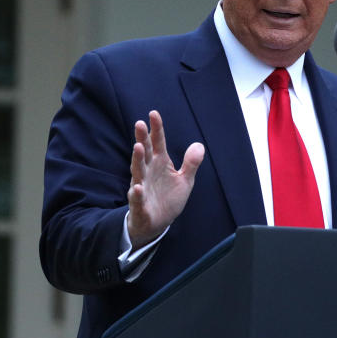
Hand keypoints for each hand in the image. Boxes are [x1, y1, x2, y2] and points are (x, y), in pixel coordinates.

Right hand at [127, 110, 204, 249]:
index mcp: (160, 163)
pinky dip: (136, 194)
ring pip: (138, 171)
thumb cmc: (168, 198)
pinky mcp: (139, 205)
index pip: (157, 143)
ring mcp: (142, 187)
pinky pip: (137, 199)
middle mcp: (148, 172)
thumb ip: (190, 163)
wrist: (156, 223)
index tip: (153, 113)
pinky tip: (137, 188)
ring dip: (137, 160)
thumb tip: (199, 145)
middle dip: (142, 139)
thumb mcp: (184, 181)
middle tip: (140, 124)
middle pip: (144, 153)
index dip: (156, 129)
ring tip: (138, 147)